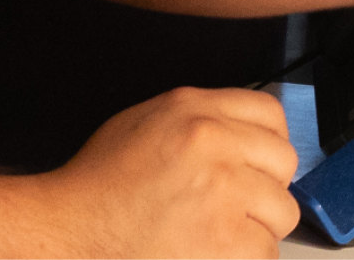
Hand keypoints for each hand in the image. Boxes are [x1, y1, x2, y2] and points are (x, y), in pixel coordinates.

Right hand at [44, 87, 298, 258]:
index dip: (268, 146)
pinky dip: (243, 259)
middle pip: (284, 163)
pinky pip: (266, 252)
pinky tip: (209, 253)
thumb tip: (245, 138)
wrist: (70, 231)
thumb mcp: (143, 124)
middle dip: (265, 189)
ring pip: (282, 212)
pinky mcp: (226, 239)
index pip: (271, 115)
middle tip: (234, 208)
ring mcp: (222, 190)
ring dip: (256, 229)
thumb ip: (198, 121)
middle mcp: (211, 141)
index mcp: (191, 109)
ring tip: (216, 235)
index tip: (259, 166)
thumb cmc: (98, 187)